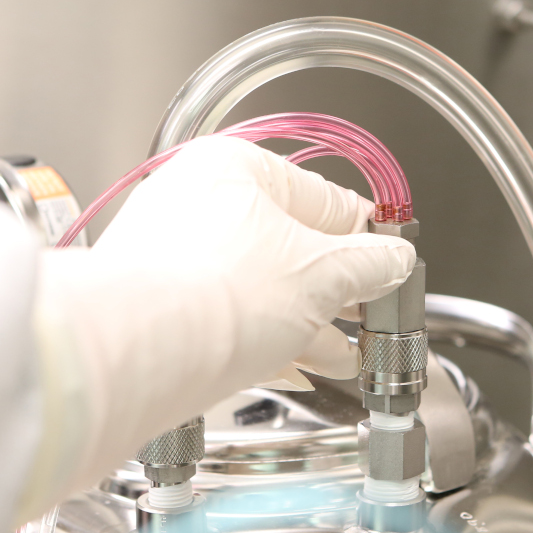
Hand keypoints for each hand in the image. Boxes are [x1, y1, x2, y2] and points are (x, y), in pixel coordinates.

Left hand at [26, 136, 414, 506]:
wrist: (138, 356)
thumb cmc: (215, 294)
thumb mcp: (323, 275)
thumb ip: (371, 265)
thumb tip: (394, 260)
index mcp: (235, 167)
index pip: (323, 198)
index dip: (366, 237)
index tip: (389, 264)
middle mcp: (194, 201)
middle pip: (287, 246)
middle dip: (334, 291)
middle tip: (365, 316)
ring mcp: (169, 255)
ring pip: (256, 287)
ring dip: (303, 323)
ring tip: (336, 355)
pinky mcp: (155, 306)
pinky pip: (224, 316)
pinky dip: (263, 339)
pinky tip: (293, 366)